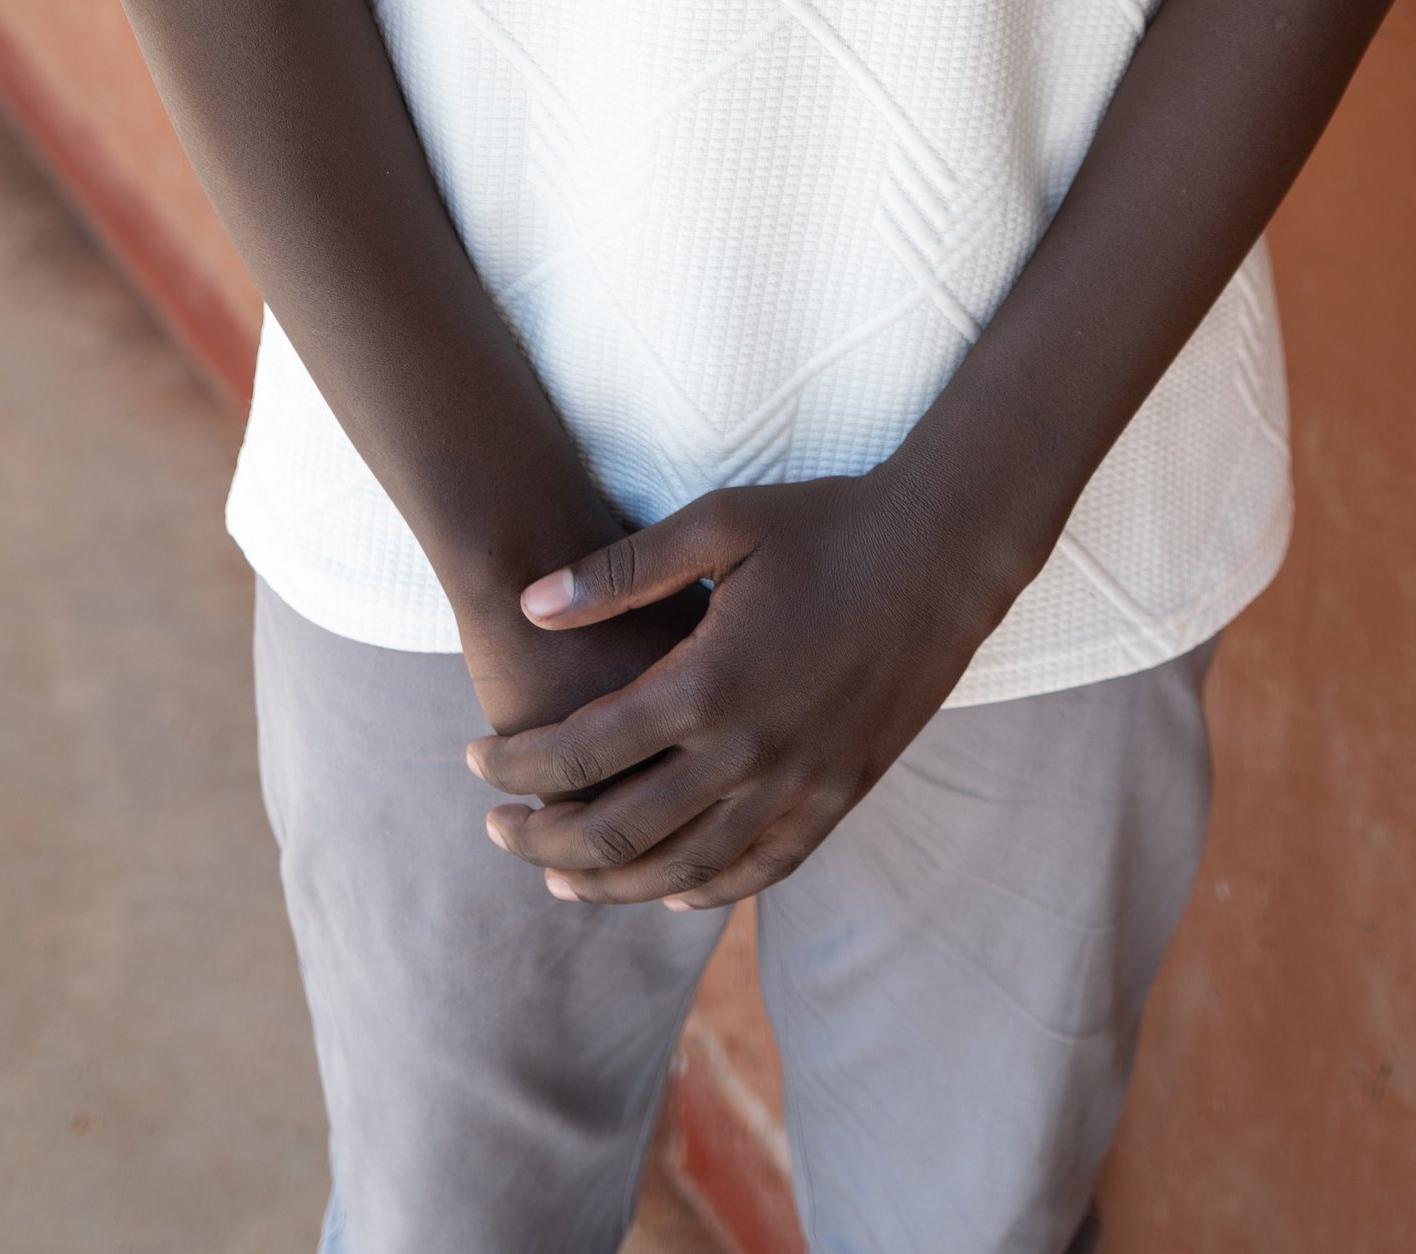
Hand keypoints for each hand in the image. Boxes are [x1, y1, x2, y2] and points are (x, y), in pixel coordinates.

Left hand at [463, 468, 1024, 906]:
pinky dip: (703, 892)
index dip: (514, 767)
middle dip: (541, 838)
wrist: (944, 554)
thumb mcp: (719, 523)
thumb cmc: (826, 525)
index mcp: (707, 683)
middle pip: (617, 830)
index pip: (580, 753)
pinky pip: (759, 871)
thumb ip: (619, 570)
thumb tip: (529, 605)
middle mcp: (748, 753)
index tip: (472, 763)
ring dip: (609, 882)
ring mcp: (798, 786)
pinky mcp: (837, 798)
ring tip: (558, 876)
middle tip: (495, 831)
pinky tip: (669, 893)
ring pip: (682, 870)